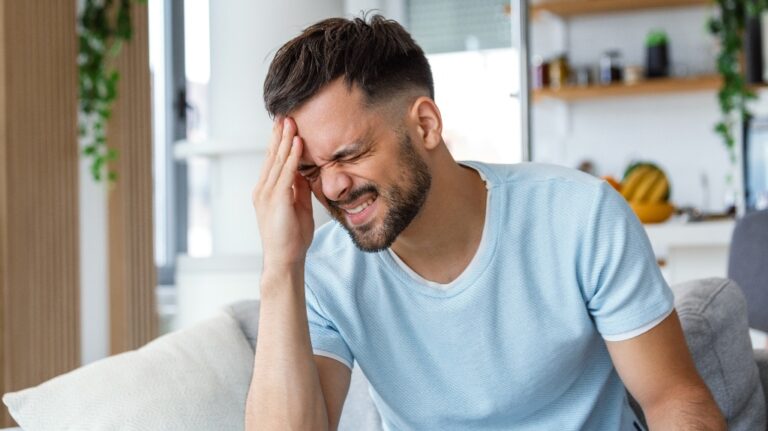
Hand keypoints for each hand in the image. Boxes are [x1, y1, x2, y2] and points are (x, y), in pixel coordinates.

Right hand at [252, 117, 313, 268]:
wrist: (285, 259)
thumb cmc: (291, 237)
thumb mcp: (298, 206)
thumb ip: (298, 188)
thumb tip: (305, 172)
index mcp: (266, 190)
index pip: (272, 160)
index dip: (278, 141)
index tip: (285, 124)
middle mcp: (263, 189)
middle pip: (271, 155)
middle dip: (279, 134)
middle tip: (285, 114)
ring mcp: (267, 194)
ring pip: (277, 160)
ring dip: (285, 139)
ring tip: (291, 121)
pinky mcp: (276, 200)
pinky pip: (286, 173)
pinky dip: (292, 156)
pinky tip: (298, 143)